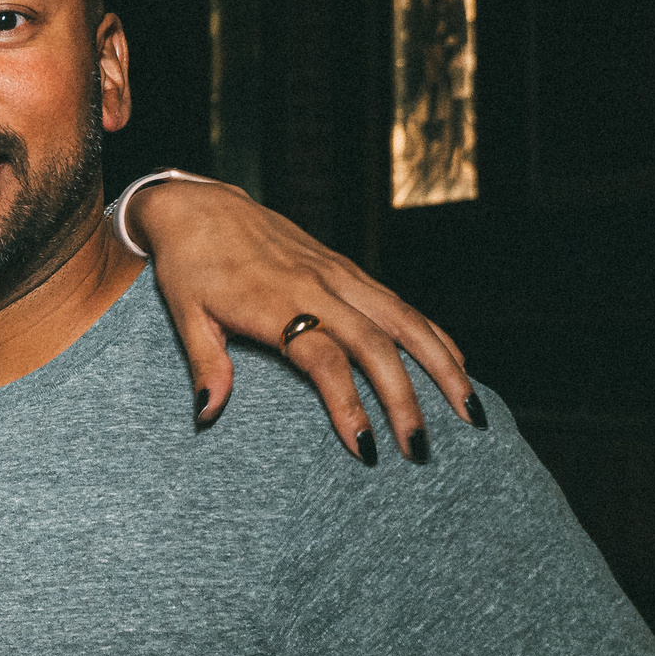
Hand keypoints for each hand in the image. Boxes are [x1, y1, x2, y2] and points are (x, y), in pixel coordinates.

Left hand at [132, 178, 474, 458]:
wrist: (201, 207)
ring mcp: (338, 275)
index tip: (364, 447)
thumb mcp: (185, 314)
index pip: (323, 360)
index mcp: (275, 303)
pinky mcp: (347, 268)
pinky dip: (432, 334)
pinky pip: (399, 304)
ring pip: (403, 321)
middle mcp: (316, 287)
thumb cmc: (190, 265)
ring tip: (469, 411)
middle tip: (420, 448)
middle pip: (375, 346)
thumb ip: (205, 363)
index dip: (347, 404)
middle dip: (404, 399)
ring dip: (440, 366)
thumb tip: (207, 413)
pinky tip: (456, 363)